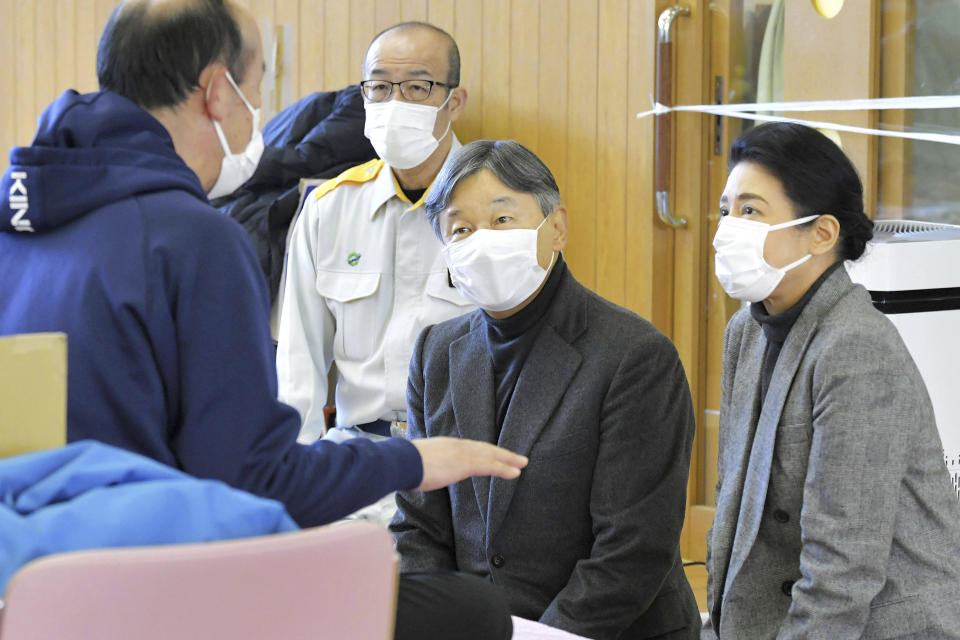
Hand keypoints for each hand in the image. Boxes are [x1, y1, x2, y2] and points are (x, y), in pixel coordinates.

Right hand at [412, 437, 528, 491]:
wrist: (402, 461)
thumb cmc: (404, 465)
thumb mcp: (419, 463)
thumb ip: (426, 466)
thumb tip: (421, 474)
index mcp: (447, 445)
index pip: (471, 448)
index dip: (485, 451)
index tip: (495, 454)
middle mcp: (457, 446)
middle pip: (485, 448)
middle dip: (503, 453)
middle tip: (518, 458)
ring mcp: (462, 454)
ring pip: (491, 455)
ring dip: (509, 459)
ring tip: (522, 463)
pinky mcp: (465, 464)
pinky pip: (490, 465)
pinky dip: (504, 468)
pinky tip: (516, 472)